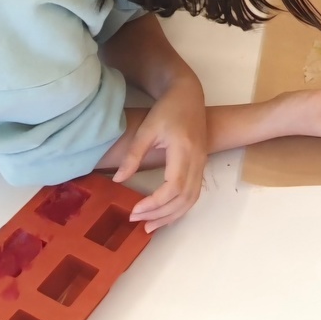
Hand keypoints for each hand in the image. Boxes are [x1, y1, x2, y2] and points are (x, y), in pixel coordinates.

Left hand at [117, 75, 207, 232]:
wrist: (188, 94)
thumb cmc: (167, 109)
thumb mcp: (146, 129)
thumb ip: (133, 155)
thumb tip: (118, 180)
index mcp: (184, 150)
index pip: (173, 187)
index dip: (155, 203)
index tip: (135, 209)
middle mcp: (197, 160)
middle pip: (184, 198)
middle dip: (160, 214)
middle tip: (137, 221)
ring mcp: (202, 164)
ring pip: (192, 199)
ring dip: (171, 215)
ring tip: (150, 225)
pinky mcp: (201, 165)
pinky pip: (194, 193)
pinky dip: (180, 208)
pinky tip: (164, 214)